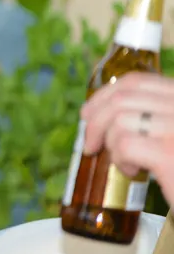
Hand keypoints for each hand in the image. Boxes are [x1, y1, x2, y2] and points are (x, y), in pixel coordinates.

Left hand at [81, 71, 173, 202]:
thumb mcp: (169, 133)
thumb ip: (151, 116)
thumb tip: (98, 111)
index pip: (137, 81)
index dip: (104, 94)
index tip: (88, 114)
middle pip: (122, 99)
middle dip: (96, 121)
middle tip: (90, 144)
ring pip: (119, 121)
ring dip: (111, 145)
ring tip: (126, 164)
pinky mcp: (170, 154)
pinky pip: (125, 144)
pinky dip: (120, 159)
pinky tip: (133, 172)